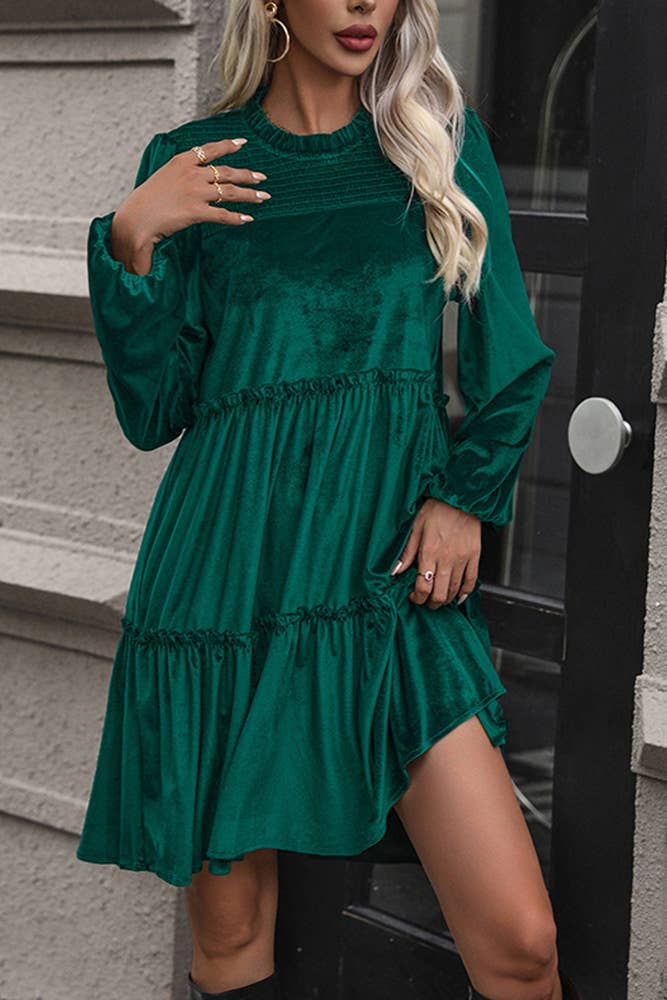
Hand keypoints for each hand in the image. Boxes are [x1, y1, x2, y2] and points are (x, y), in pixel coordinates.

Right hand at [110, 138, 270, 274]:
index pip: (210, 150)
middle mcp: (191, 174)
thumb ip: (183, 174)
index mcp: (182, 161)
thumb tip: (199, 177)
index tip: (243, 143)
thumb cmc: (147, 201)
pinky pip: (222, 215)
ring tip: (263, 197)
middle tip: (262, 178)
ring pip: (229, 192)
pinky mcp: (196, 212)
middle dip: (247, 175)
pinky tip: (247, 219)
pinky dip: (237, 217)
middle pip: (227, 172)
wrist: (136, 219)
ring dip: (249, 195)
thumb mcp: (164, 177)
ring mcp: (195, 192)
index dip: (228, 146)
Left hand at [391, 498, 480, 608]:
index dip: (417, 597)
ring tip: (438, 599)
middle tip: (425, 601)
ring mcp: (462, 559)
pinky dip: (464, 593)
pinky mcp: (475, 556)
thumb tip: (395, 571)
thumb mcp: (415, 527)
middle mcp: (447, 558)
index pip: (423, 585)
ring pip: (454, 590)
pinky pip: (471, 581)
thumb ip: (406, 552)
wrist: (460, 497)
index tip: (413, 596)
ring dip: (445, 599)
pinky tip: (458, 597)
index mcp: (430, 551)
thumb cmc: (436, 508)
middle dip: (430, 603)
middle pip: (439, 593)